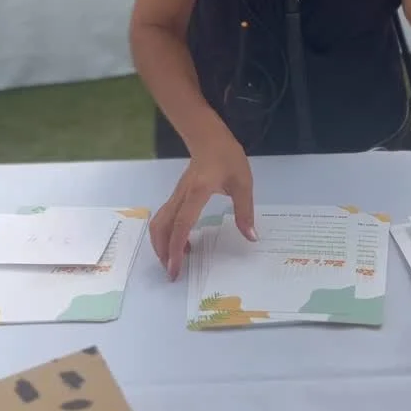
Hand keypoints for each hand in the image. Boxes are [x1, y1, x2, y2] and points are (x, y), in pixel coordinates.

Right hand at [149, 118, 255, 280]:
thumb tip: (251, 237)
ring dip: (162, 244)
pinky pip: (165, 218)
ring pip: (159, 223)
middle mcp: (181, 196)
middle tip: (173, 273)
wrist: (210, 137)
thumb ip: (245, 211)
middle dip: (162, 252)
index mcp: (197, 193)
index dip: (176, 248)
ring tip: (177, 261)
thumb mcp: (243, 183)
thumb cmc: (227, 158)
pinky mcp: (177, 196)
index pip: (181, 225)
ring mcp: (176, 195)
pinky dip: (167, 235)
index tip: (176, 268)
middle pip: (162, 227)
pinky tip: (183, 243)